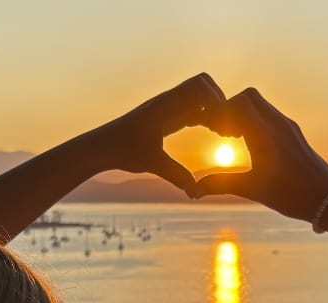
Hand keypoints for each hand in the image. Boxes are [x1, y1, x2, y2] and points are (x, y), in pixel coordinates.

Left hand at [93, 73, 225, 191]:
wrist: (101, 147)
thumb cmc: (123, 151)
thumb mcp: (152, 163)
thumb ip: (176, 175)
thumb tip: (195, 192)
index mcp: (166, 105)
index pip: (200, 85)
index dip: (217, 101)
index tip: (220, 126)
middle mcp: (168, 102)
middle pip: (204, 85)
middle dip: (220, 102)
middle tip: (225, 128)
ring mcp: (168, 109)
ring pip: (199, 98)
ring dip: (213, 110)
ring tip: (222, 133)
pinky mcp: (166, 118)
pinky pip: (191, 110)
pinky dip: (205, 117)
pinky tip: (212, 134)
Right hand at [192, 88, 327, 222]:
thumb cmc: (292, 195)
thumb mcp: (253, 189)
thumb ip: (221, 184)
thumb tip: (192, 191)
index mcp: (266, 133)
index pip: (238, 103)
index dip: (221, 113)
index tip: (212, 131)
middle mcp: (278, 124)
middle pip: (249, 96)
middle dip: (231, 108)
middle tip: (223, 132)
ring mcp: (289, 127)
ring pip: (262, 105)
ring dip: (245, 115)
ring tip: (236, 139)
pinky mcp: (295, 134)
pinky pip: (272, 116)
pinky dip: (258, 122)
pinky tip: (253, 145)